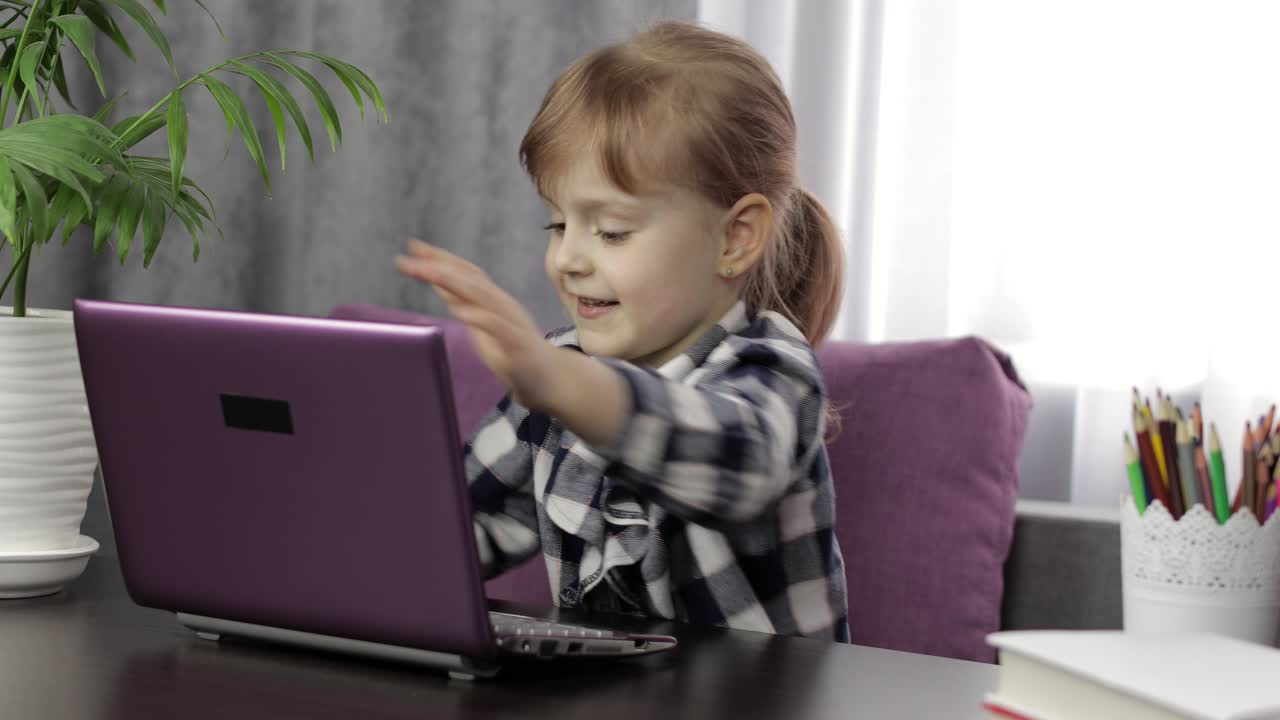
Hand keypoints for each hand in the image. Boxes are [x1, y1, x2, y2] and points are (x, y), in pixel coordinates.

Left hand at [395, 239, 557, 408]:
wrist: (549, 378)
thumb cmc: (512, 350)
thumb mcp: (479, 323)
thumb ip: (460, 301)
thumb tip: (435, 280)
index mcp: (492, 299)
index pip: (465, 272)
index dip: (441, 258)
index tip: (414, 246)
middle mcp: (502, 304)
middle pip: (470, 278)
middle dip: (439, 265)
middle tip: (410, 257)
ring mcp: (511, 322)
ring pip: (483, 296)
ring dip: (455, 282)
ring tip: (430, 272)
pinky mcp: (518, 344)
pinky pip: (499, 327)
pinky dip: (480, 317)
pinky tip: (462, 312)